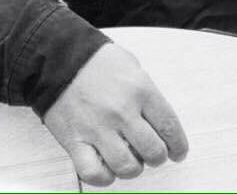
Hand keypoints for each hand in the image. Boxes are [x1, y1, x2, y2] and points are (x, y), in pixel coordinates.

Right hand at [43, 42, 187, 185]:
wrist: (57, 59)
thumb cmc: (96, 62)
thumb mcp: (134, 68)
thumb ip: (148, 95)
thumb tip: (161, 121)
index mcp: (141, 90)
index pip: (170, 127)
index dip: (178, 145)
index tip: (178, 152)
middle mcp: (122, 111)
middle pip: (153, 151)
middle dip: (158, 157)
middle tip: (153, 155)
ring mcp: (98, 128)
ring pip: (127, 166)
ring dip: (134, 168)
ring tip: (131, 160)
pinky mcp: (74, 141)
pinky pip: (94, 173)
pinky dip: (104, 177)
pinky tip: (108, 168)